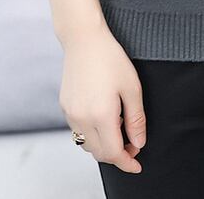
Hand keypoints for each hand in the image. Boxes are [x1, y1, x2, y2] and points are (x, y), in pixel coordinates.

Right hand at [59, 25, 146, 172]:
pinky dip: (92, 133)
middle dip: (117, 155)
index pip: (113, 153)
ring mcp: (70, 114)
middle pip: (99, 153)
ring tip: (119, 128)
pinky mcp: (64, 106)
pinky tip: (104, 117)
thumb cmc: (110, 58)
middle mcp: (82, 119)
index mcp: (101, 115)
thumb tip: (138, 143)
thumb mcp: (132, 87)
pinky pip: (79, 130)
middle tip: (133, 144)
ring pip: (87, 144)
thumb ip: (136, 119)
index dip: (127, 162)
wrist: (84, 39)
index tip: (137, 165)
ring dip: (104, 145)